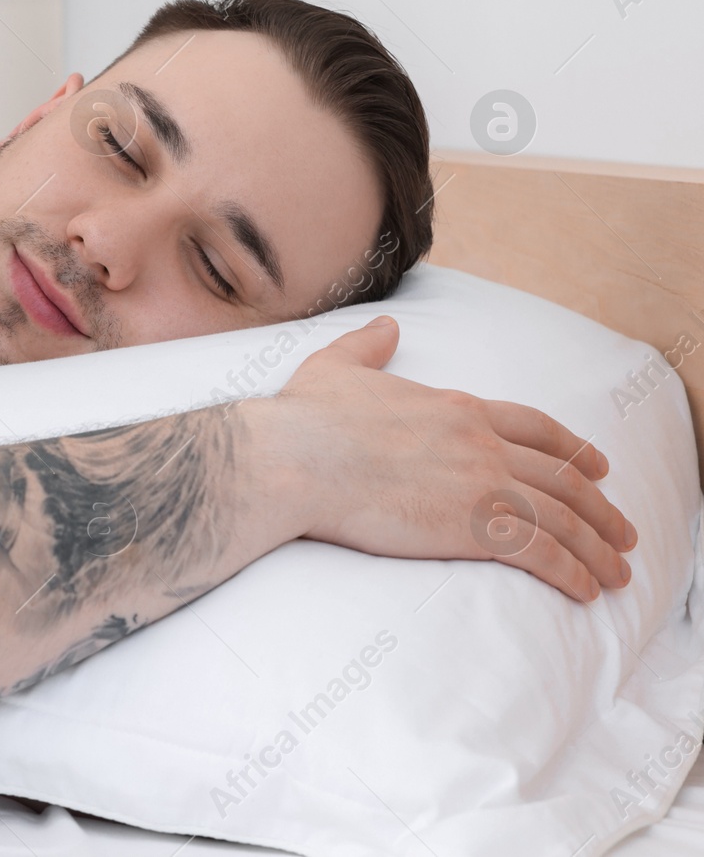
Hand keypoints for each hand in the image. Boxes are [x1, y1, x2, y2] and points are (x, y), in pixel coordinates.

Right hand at [243, 316, 636, 601]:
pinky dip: (571, 572)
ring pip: (563, 518)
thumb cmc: (305, 418)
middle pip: (562, 477)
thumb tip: (385, 326)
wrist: (294, 459)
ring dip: (596, 548)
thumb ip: (367, 346)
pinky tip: (584, 590)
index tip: (597, 466)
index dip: (572, 447)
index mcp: (456, 407)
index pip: (533, 427)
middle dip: (600, 508)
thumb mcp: (336, 366)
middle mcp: (481, 443)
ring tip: (615, 572)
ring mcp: (482, 485)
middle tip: (621, 532)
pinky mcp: (472, 527)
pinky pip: (541, 553)